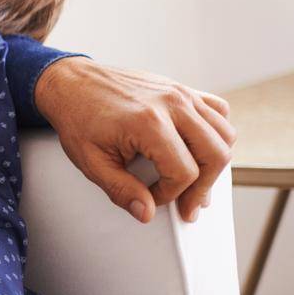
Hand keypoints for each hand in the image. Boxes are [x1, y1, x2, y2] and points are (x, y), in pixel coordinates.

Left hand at [35, 57, 235, 222]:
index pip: (184, 172)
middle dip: (203, 187)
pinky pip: (218, 109)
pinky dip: (217, 131)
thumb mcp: (90, 160)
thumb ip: (120, 190)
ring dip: (214, 162)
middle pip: (215, 155)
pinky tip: (198, 147)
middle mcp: (171, 104)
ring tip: (194, 180)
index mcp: (148, 122)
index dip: (172, 194)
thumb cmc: (77, 118)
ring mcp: (179, 92)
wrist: (69, 81)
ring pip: (224, 133)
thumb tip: (146, 213)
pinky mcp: (180, 87)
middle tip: (188, 204)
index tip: (154, 197)